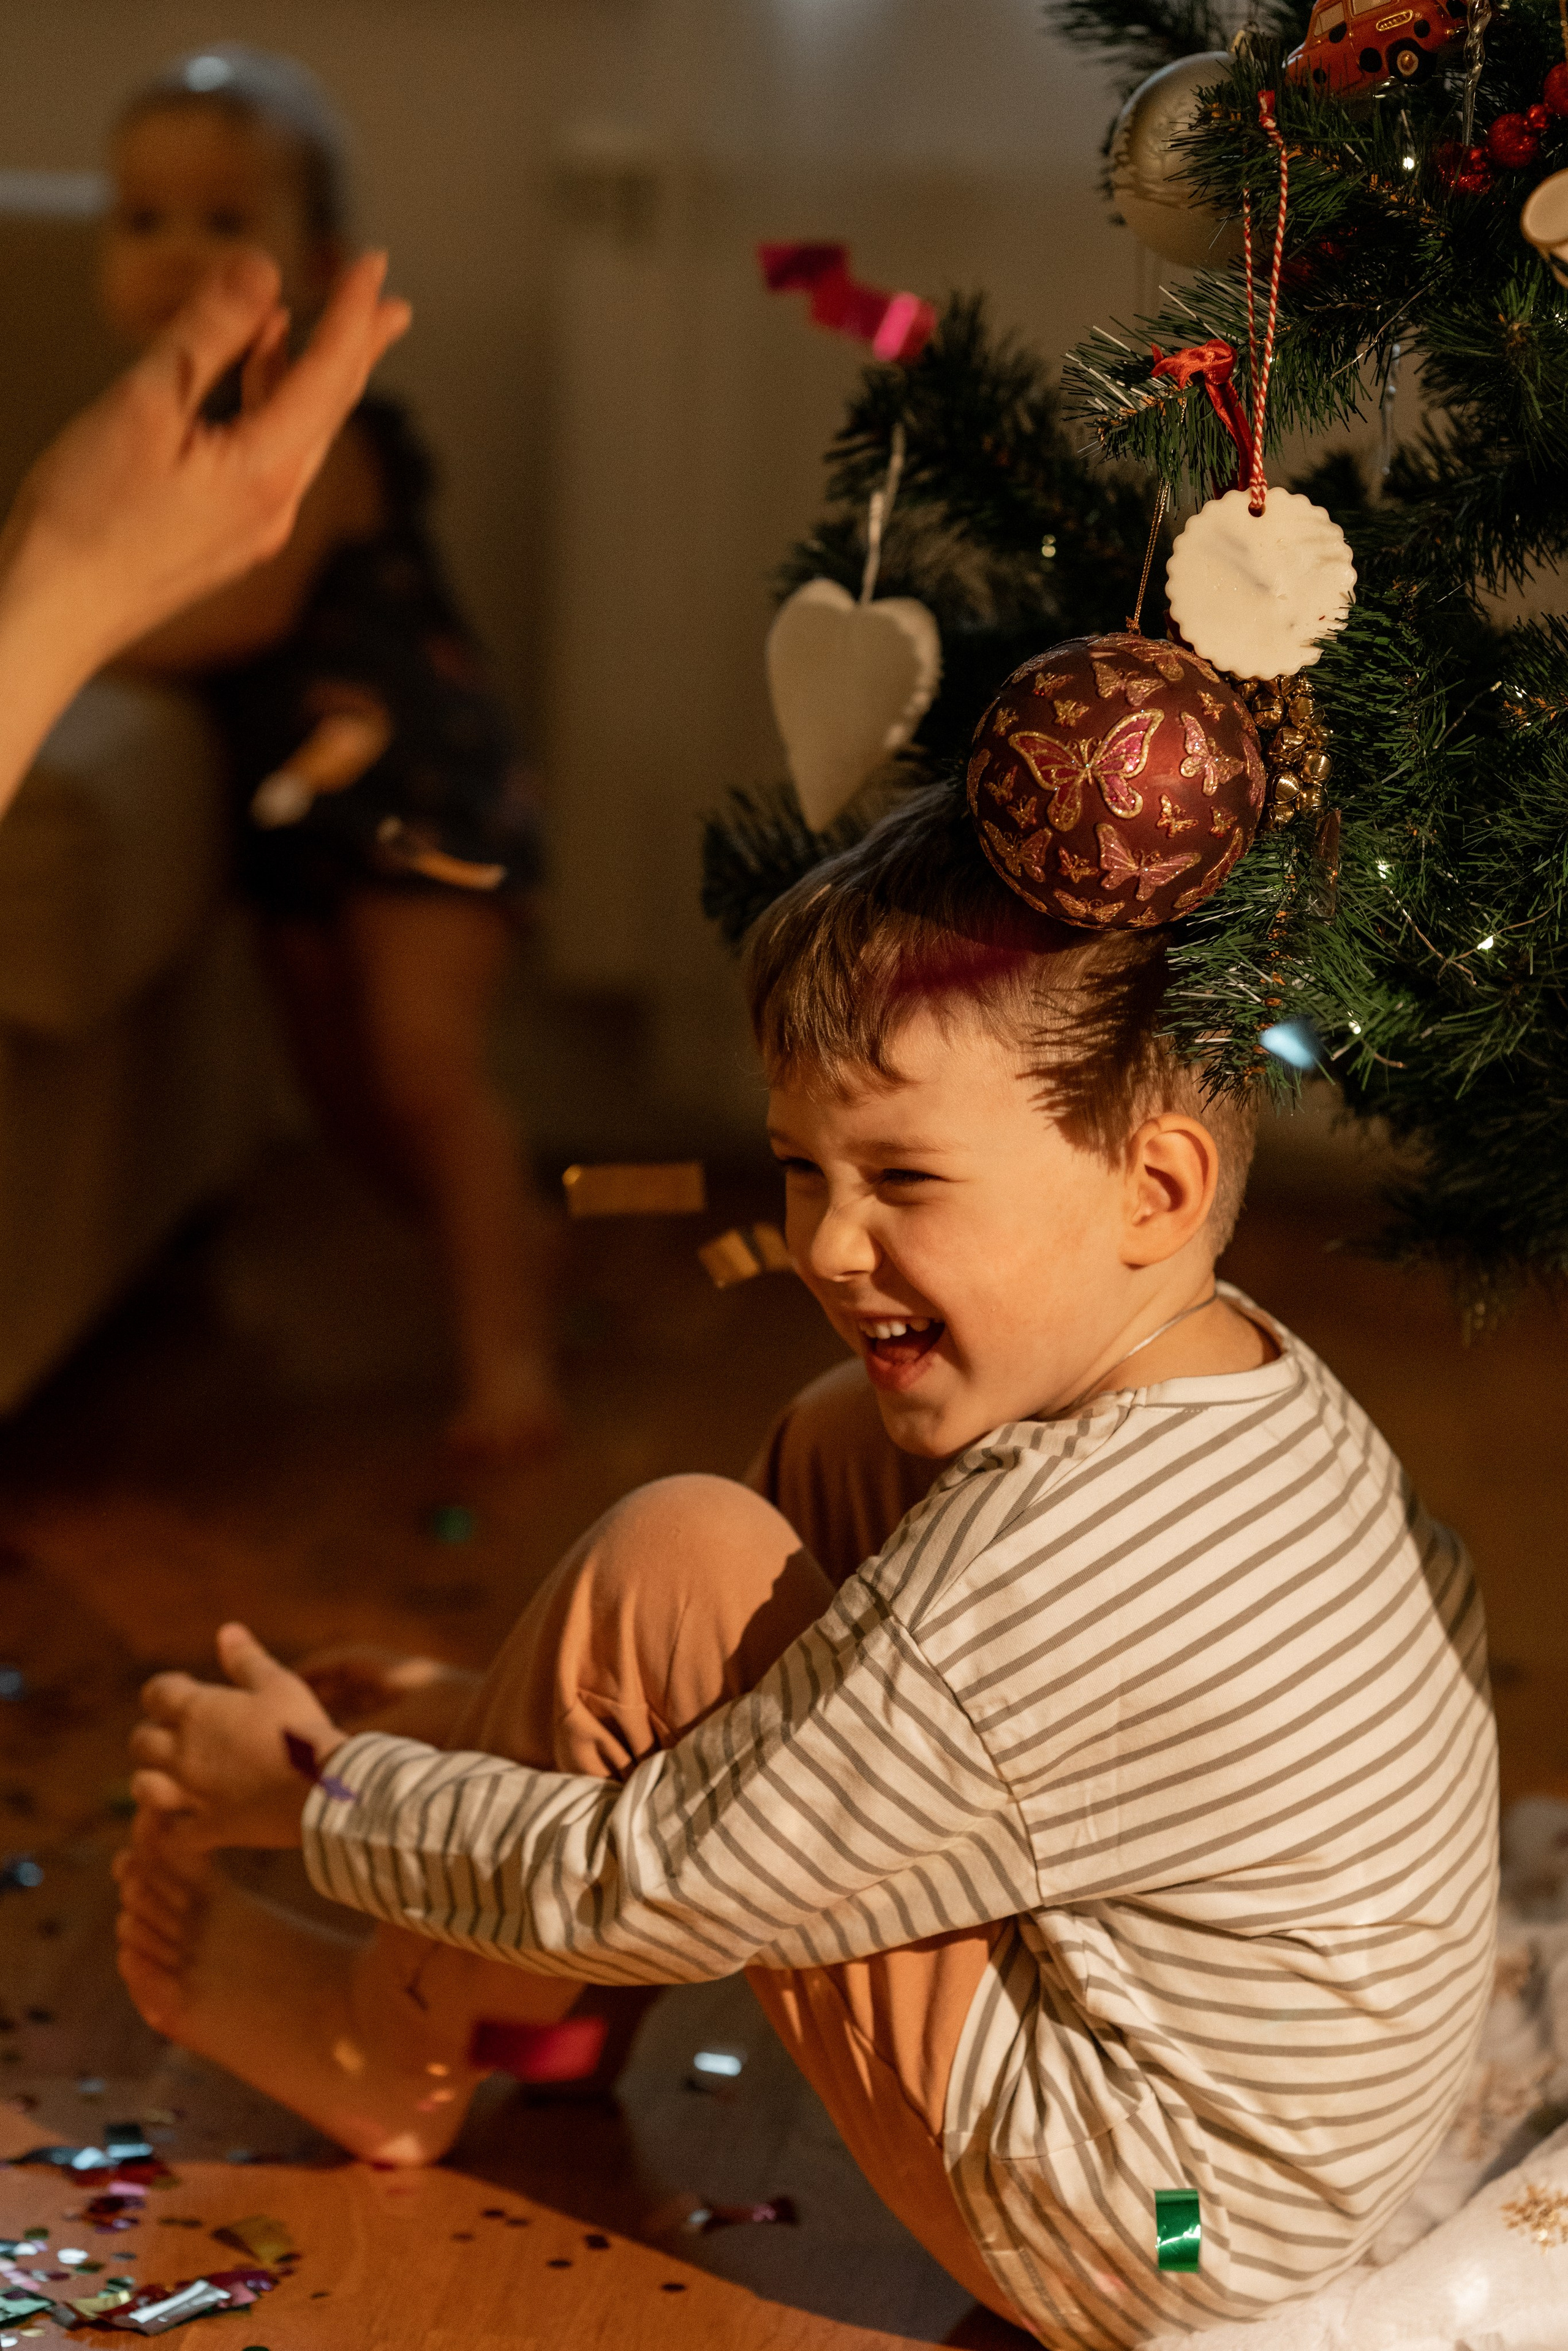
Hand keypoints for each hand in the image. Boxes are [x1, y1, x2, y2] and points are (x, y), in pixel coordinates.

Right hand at [0, 245, 409, 686]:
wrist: (53, 611)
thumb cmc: (86, 519)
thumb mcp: (145, 405)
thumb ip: (208, 335)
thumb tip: (262, 272)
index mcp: (267, 471)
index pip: (330, 374)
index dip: (352, 312)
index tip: (373, 264)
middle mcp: (276, 506)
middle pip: (331, 409)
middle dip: (358, 349)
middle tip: (391, 303)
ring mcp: (254, 528)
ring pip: (300, 434)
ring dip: (312, 375)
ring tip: (326, 327)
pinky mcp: (225, 538)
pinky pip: (268, 459)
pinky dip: (270, 408)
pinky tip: (256, 382)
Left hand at [129, 1622, 348, 1849]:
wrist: (320, 1788)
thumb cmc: (300, 1729)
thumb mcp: (278, 1684)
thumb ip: (246, 1659)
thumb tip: (226, 1631)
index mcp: (198, 1711)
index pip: (155, 1693)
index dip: (165, 1690)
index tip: (184, 1690)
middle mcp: (183, 1753)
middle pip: (141, 1741)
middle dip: (153, 1734)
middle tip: (177, 1734)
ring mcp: (191, 1794)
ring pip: (144, 1788)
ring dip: (151, 1780)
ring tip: (171, 1778)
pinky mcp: (208, 1828)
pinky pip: (172, 1835)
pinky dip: (171, 1829)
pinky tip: (183, 1822)